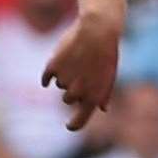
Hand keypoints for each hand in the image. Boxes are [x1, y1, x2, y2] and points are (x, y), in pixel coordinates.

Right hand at [42, 14, 122, 130]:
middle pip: (67, 99)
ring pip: (60, 84)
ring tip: (78, 59)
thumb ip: (104, 94)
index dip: (74, 124)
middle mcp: (78, 92)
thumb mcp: (110, 75)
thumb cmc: (107, 54)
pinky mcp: (52, 68)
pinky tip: (59, 62)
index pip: (80, 120)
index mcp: (94, 97)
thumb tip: (101, 108)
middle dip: (72, 89)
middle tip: (82, 72)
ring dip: (65, 76)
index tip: (70, 126)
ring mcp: (64, 81)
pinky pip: (47, 77)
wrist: (97, 30)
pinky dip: (50, 73)